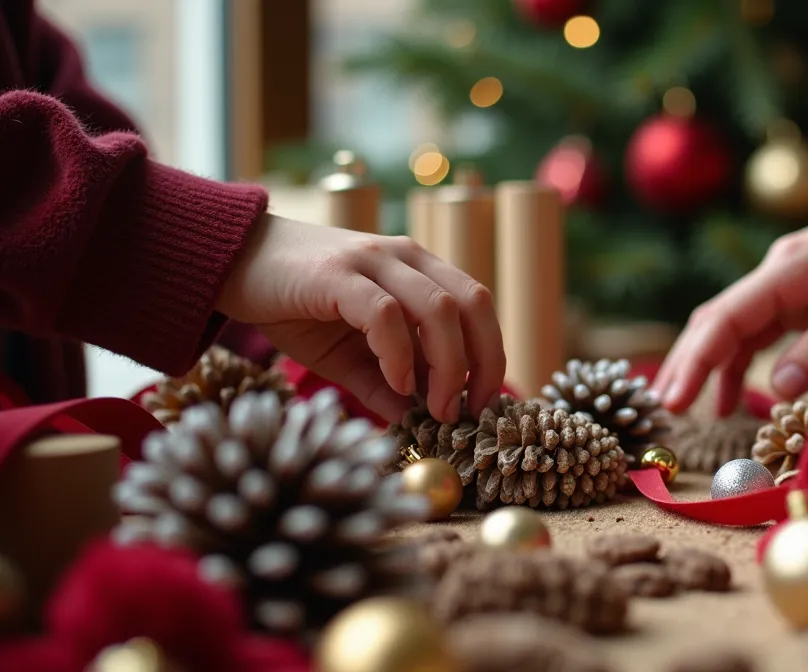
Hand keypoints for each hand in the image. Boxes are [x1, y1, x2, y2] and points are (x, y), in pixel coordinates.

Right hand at [215, 214, 504, 423]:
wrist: (229, 263)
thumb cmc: (293, 307)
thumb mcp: (348, 355)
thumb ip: (383, 384)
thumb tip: (418, 422)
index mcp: (418, 271)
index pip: (478, 306)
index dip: (491, 355)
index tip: (484, 404)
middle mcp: (405, 258)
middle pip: (472, 304)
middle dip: (481, 363)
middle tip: (467, 411)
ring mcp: (373, 261)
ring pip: (439, 307)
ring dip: (448, 365)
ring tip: (437, 407)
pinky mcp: (336, 273)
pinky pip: (384, 313)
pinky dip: (399, 352)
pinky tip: (396, 384)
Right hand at [652, 141, 807, 415]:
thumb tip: (775, 387)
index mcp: (789, 268)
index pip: (726, 317)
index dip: (697, 360)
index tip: (675, 398)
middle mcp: (775, 273)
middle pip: (715, 321)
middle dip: (688, 365)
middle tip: (665, 412)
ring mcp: (782, 283)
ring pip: (730, 328)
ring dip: (707, 366)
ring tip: (687, 411)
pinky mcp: (796, 294)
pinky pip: (756, 331)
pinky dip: (738, 362)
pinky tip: (728, 398)